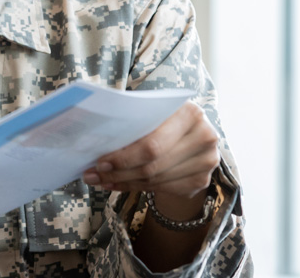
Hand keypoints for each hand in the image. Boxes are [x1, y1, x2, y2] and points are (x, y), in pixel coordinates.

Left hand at [82, 101, 218, 200]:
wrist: (189, 133)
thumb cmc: (163, 118)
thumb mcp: (152, 111)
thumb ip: (134, 120)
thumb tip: (95, 139)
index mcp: (190, 112)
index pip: (153, 144)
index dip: (124, 157)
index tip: (99, 162)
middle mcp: (205, 136)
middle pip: (153, 165)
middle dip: (119, 172)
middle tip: (93, 176)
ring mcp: (207, 160)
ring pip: (156, 179)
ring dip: (124, 182)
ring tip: (101, 180)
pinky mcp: (202, 180)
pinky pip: (164, 188)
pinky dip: (138, 188)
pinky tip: (120, 184)